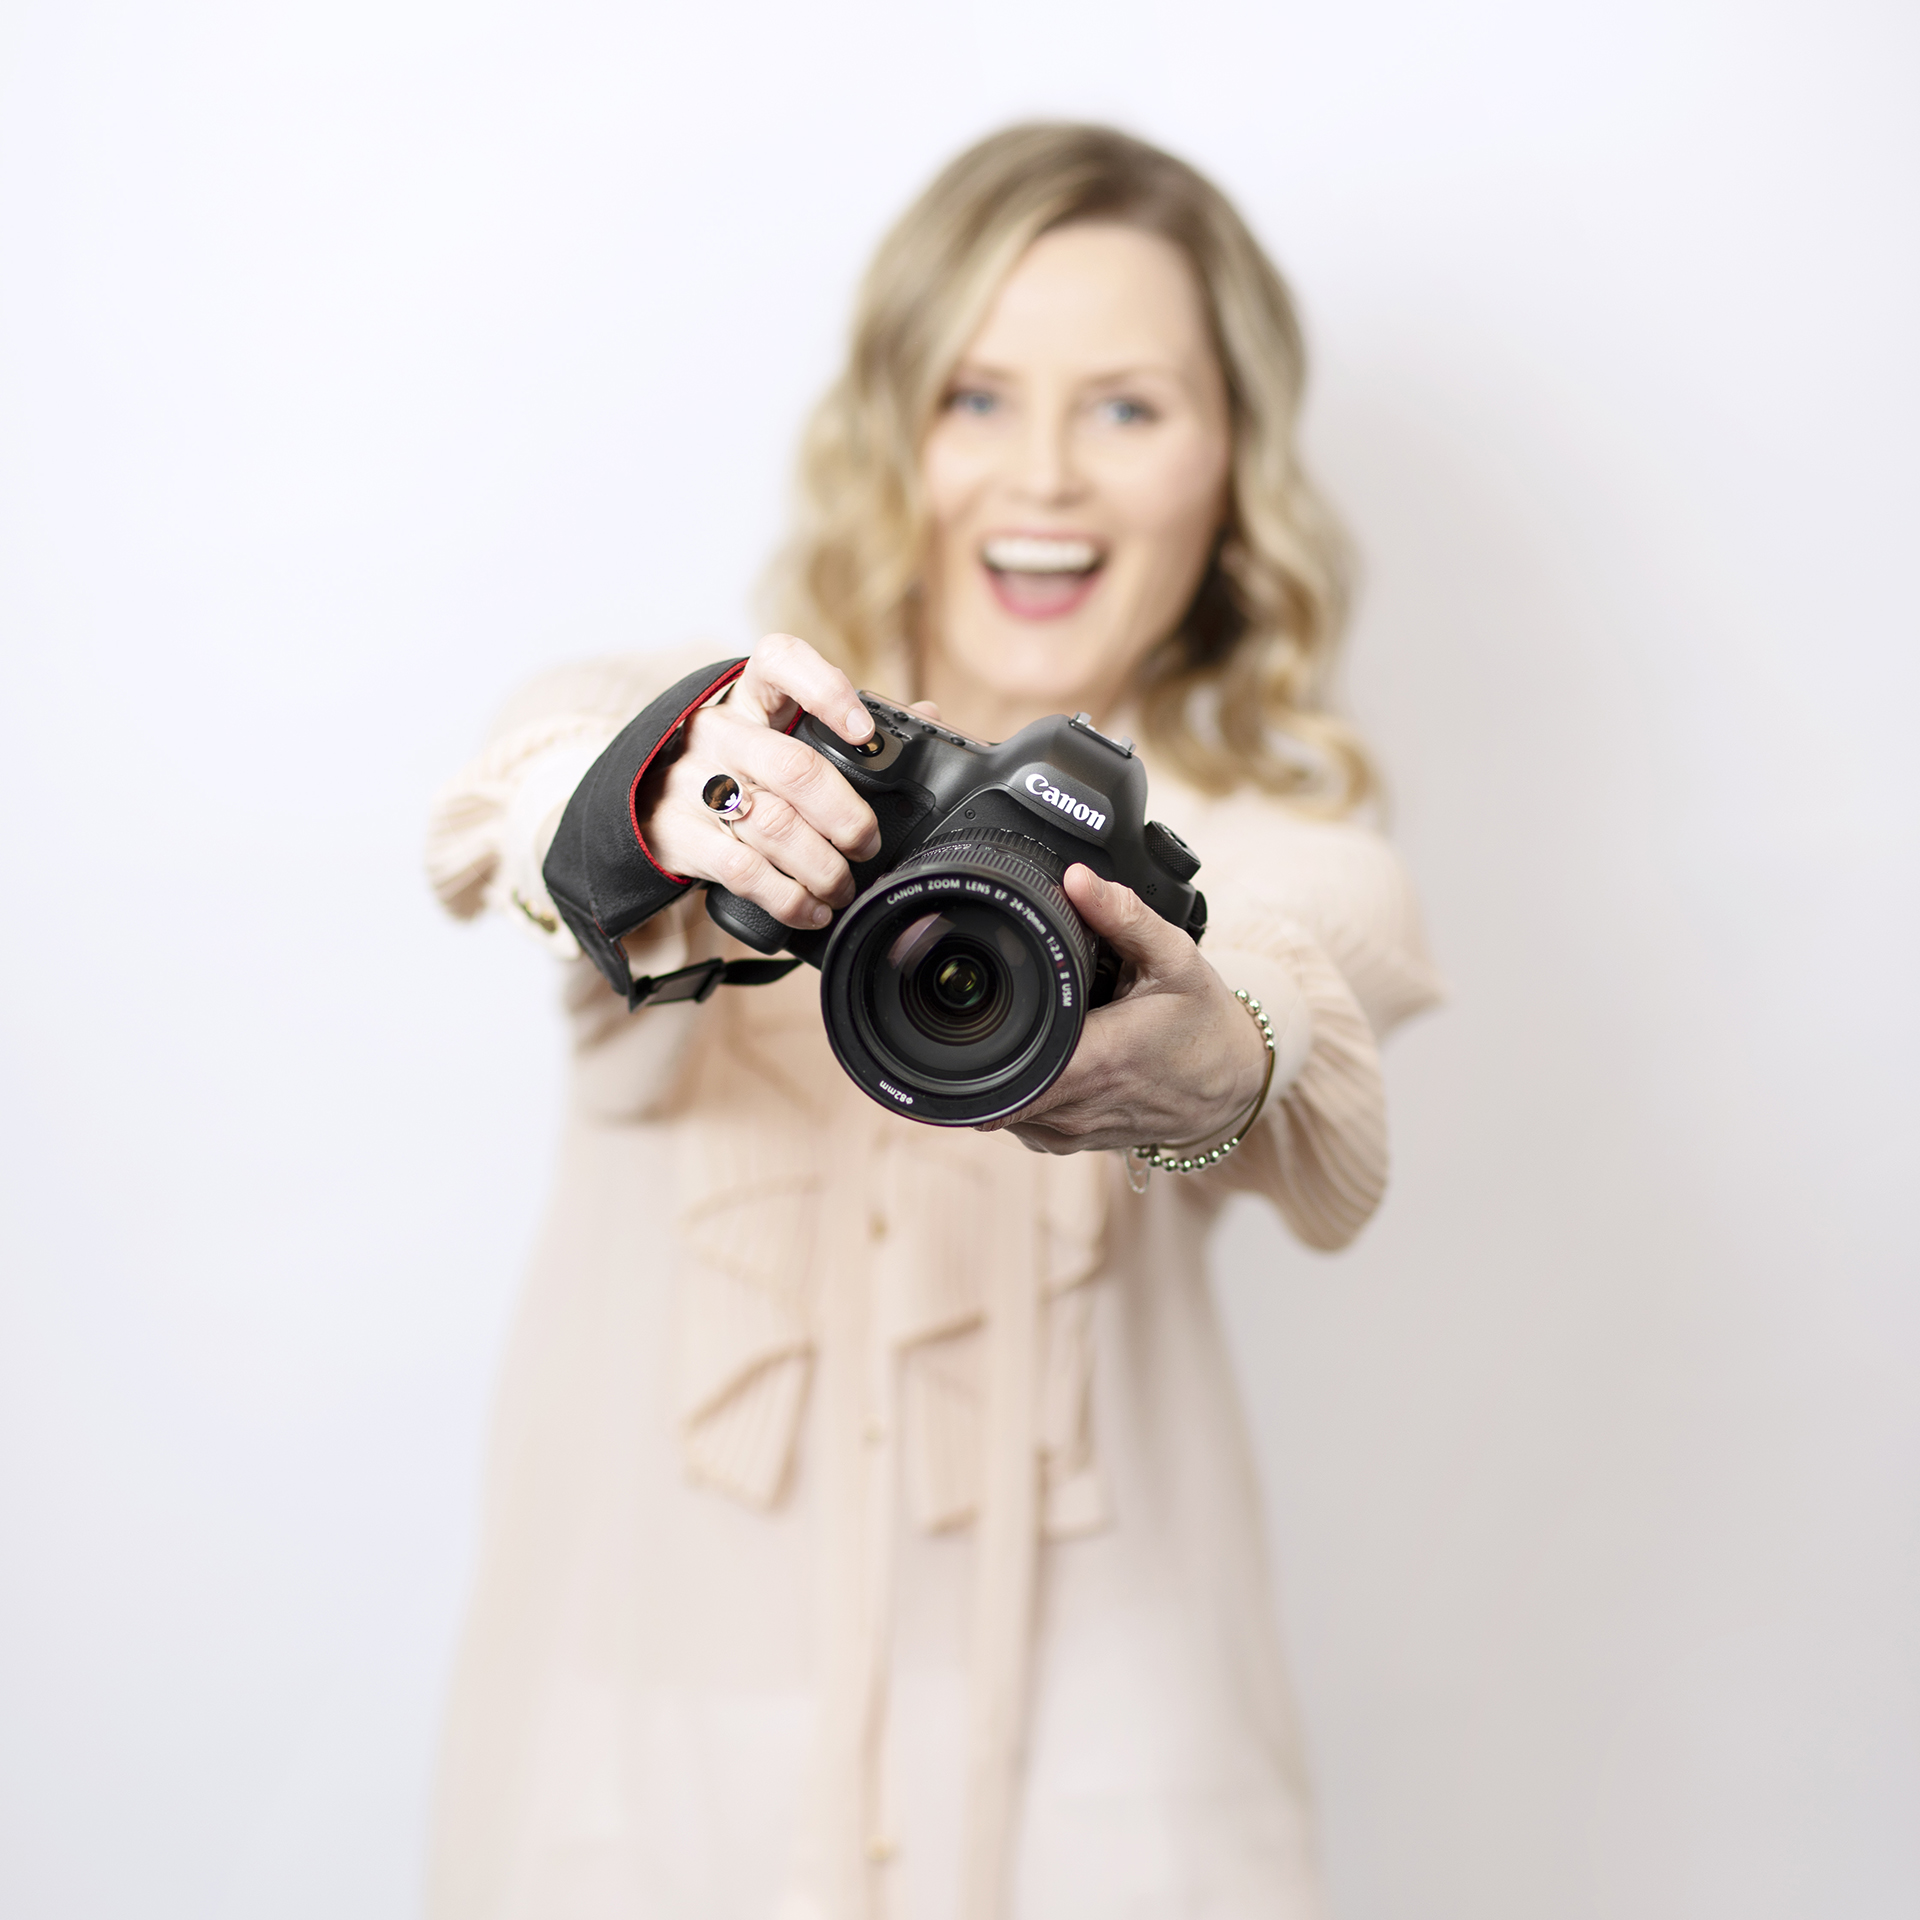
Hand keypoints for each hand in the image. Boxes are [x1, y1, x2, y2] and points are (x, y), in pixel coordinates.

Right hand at [638, 632, 936, 930]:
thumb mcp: (779, 731)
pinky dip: (788, 897)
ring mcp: (693, 781)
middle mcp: (720, 731)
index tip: (864, 732)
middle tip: (867, 844)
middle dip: (846, 816)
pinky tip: (811, 908)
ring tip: (842, 886)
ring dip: (822, 867)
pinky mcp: (679, 833)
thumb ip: (846, 725)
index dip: (827, 690)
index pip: (781, 661)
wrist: (646, 800)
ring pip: (774, 825)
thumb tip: (927, 715)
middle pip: (794, 767)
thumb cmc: (738, 765)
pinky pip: (743, 870)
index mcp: (752, 696)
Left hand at [976, 866, 1269, 1155]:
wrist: (1234, 1084)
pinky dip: (1016, 1089)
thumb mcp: (1175, 958)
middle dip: (981, 1047)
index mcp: (1097, 1061)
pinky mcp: (1070, 1141)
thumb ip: (1123, 915)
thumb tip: (1076, 879)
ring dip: (999, 1069)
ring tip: (1023, 1029)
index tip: (975, 1008)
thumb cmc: (1205, 1022)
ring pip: (999, 1106)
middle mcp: (1077, 1106)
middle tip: (995, 1005)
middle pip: (991, 1086)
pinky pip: (1018, 1120)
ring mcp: (1071, 1131)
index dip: (973, 1042)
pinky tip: (1039, 1057)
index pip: (1003, 1071)